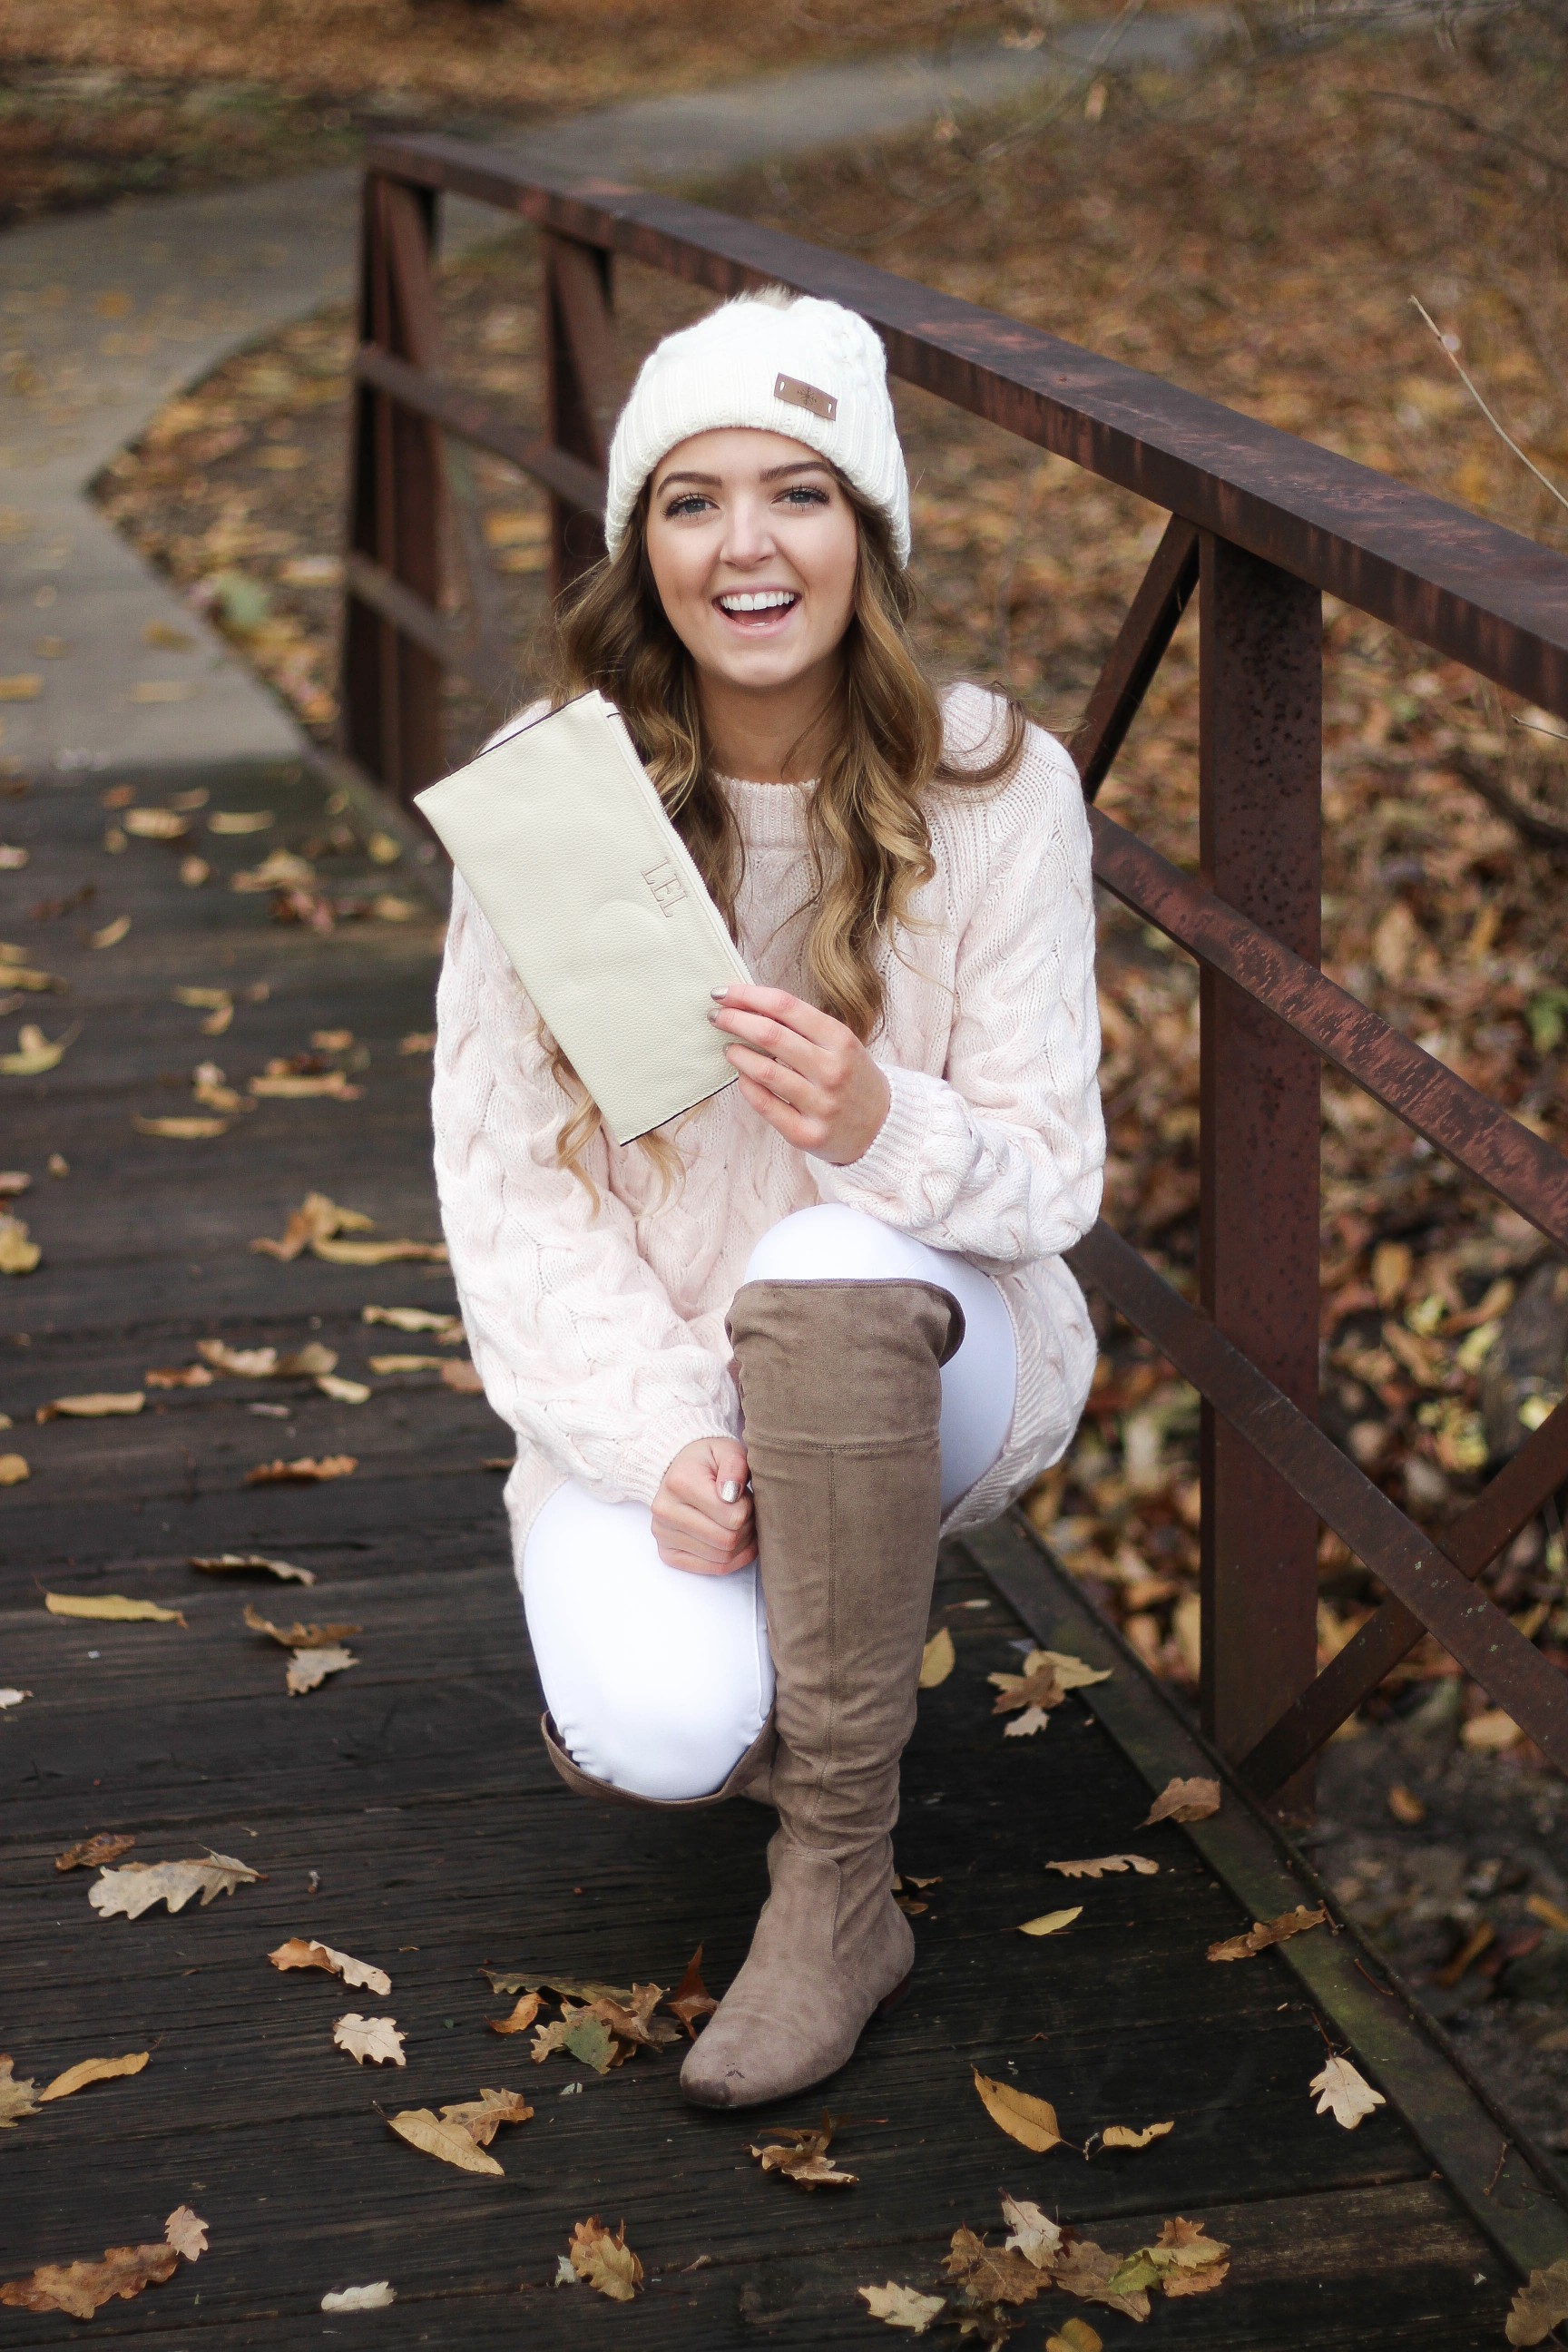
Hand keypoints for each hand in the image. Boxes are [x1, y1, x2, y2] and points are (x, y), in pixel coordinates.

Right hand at [651, 1436, 755, 1576]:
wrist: (679, 1470)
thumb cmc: (708, 1461)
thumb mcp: (727, 1450)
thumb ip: (735, 1466)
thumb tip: (731, 1494)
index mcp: (680, 1482)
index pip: (732, 1516)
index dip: (748, 1510)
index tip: (744, 1498)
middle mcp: (665, 1511)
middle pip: (727, 1540)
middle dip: (746, 1529)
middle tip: (746, 1513)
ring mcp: (663, 1534)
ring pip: (722, 1558)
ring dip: (741, 1545)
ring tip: (739, 1524)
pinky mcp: (667, 1553)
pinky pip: (711, 1569)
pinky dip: (732, 1561)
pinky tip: (736, 1544)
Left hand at [711, 984, 889, 1164]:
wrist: (882, 1128)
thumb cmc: (852, 1077)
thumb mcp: (840, 1044)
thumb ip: (802, 1026)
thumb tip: (748, 1003)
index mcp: (841, 1040)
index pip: (786, 1007)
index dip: (748, 995)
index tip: (723, 993)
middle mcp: (832, 1071)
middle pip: (770, 1035)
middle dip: (734, 1020)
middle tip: (715, 1016)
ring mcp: (820, 1105)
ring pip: (763, 1071)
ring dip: (737, 1054)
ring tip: (728, 1048)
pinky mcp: (806, 1134)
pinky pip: (765, 1105)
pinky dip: (746, 1086)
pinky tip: (741, 1076)